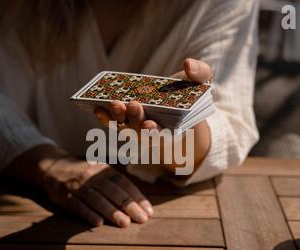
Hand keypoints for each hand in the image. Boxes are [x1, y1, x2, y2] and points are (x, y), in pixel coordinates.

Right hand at [43, 157, 153, 227]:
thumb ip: (117, 185)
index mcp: (104, 171)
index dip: (137, 197)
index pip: (124, 183)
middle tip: (142, 219)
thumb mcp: (101, 173)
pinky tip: (98, 223)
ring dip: (111, 211)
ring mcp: (78, 186)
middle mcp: (92, 176)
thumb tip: (140, 203)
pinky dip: (88, 214)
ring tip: (125, 223)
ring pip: (97, 199)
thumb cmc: (85, 175)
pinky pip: (78, 206)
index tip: (148, 211)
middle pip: (113, 191)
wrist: (53, 168)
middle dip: (129, 206)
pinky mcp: (65, 196)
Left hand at [94, 58, 212, 132]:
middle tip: (135, 105)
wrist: (179, 100)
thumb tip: (188, 64)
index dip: (154, 132)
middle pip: (140, 133)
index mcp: (173, 128)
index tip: (149, 125)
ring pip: (124, 129)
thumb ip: (200, 73)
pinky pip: (113, 122)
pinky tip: (97, 108)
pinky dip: (105, 117)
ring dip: (117, 119)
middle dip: (136, 121)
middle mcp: (153, 132)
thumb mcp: (201, 81)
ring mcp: (137, 127)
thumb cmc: (191, 91)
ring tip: (114, 104)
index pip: (162, 136)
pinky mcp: (125, 120)